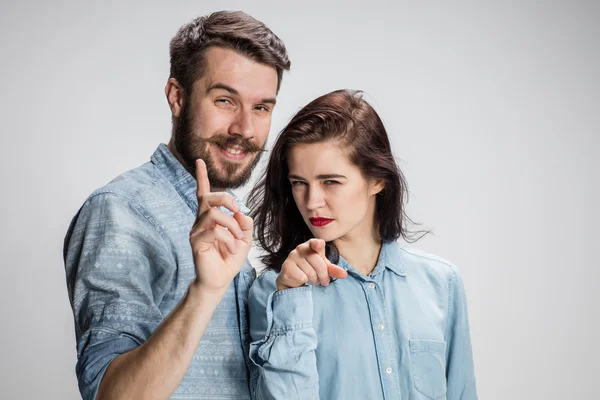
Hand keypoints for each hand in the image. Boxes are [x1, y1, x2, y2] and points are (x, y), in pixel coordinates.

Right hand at [189, 159, 252, 295]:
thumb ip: (245, 223)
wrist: (219, 280)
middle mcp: (200, 221)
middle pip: (210, 197)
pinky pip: (215, 231)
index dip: (201, 176)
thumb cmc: (229, 259)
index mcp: (210, 217)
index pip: (204, 193)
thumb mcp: (244, 239)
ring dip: (232, 225)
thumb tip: (241, 213)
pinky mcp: (196, 242)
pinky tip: (231, 250)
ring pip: (213, 213)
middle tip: (239, 213)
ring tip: (237, 239)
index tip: (199, 161)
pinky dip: (229, 239)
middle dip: (228, 200)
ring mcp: (196, 231)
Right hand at [276, 238, 347, 290]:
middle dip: (323, 275)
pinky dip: (304, 281)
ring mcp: (292, 256)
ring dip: (314, 280)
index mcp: (311, 245)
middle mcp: (301, 248)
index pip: (315, 243)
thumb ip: (334, 270)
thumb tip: (345, 275)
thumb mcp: (324, 267)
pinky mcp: (287, 266)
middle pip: (318, 264)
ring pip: (310, 272)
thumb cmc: (311, 268)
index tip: (320, 244)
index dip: (318, 244)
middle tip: (324, 281)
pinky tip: (302, 279)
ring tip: (313, 279)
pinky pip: (302, 277)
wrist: (294, 277)